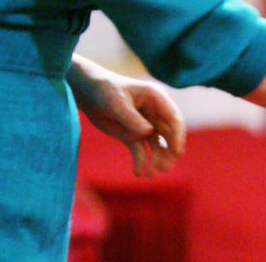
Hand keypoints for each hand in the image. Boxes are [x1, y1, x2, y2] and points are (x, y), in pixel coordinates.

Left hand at [67, 56, 185, 176]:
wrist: (88, 93)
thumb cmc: (105, 90)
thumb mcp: (117, 103)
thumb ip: (132, 119)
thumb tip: (148, 133)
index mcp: (156, 99)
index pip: (173, 118)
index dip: (177, 136)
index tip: (176, 153)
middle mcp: (155, 112)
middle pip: (168, 134)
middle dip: (168, 152)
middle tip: (165, 168)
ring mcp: (144, 125)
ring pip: (156, 145)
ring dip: (156, 159)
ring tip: (151, 174)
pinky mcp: (133, 135)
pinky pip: (141, 150)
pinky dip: (141, 161)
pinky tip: (138, 172)